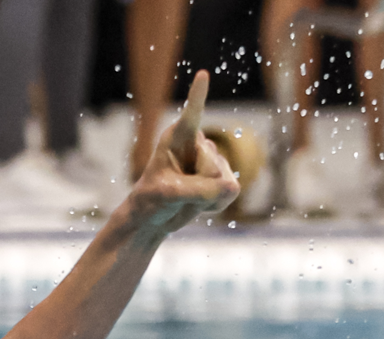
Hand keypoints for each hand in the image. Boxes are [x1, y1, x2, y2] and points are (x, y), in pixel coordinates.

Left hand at [124, 71, 239, 238]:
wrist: (154, 218)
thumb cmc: (152, 199)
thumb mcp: (169, 194)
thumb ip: (199, 190)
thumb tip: (231, 188)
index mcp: (176, 137)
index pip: (191, 114)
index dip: (197, 96)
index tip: (202, 75)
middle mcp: (197, 143)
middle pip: (212, 166)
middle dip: (197, 185)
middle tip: (176, 190)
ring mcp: (213, 159)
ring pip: (223, 181)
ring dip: (204, 197)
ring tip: (185, 195)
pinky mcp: (222, 176)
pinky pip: (230, 192)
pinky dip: (213, 204)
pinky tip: (198, 202)